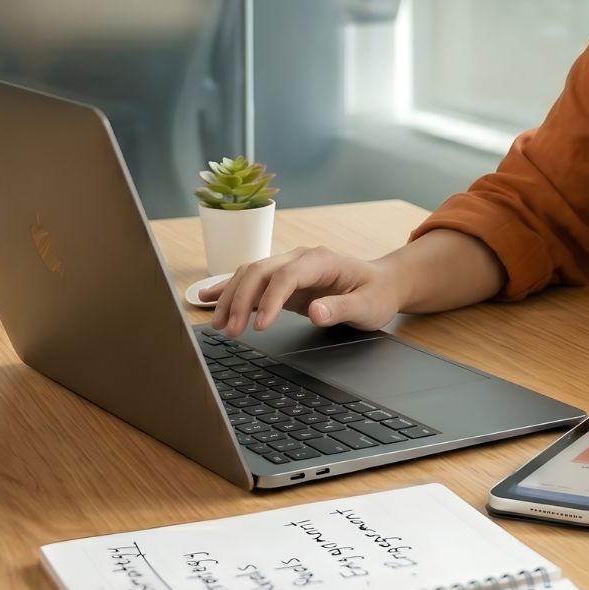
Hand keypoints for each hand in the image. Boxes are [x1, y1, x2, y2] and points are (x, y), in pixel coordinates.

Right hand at [202, 246, 401, 334]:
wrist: (381, 283)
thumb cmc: (376, 293)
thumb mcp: (368, 306)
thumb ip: (341, 308)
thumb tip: (316, 313)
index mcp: (321, 260)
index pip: (286, 275)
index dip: (269, 299)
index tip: (260, 326)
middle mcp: (300, 258)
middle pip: (260, 271)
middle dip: (240, 300)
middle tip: (229, 331)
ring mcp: (289, 267)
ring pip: (250, 274)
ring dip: (230, 297)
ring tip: (217, 324)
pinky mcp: (282, 280)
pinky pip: (251, 282)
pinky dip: (229, 290)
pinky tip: (207, 299)